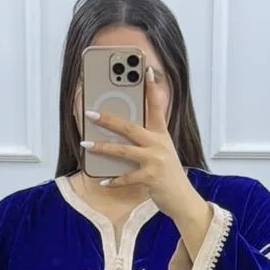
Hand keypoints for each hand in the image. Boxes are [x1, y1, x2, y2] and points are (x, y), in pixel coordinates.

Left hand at [82, 69, 194, 217]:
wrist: (183, 199)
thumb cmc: (169, 176)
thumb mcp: (162, 153)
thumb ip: (147, 142)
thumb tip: (120, 137)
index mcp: (161, 135)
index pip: (156, 107)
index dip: (151, 88)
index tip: (146, 70)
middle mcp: (158, 145)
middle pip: (129, 127)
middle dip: (108, 119)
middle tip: (91, 113)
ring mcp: (154, 161)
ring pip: (123, 151)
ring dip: (102, 147)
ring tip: (86, 144)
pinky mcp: (150, 178)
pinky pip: (126, 177)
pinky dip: (114, 181)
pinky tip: (103, 181)